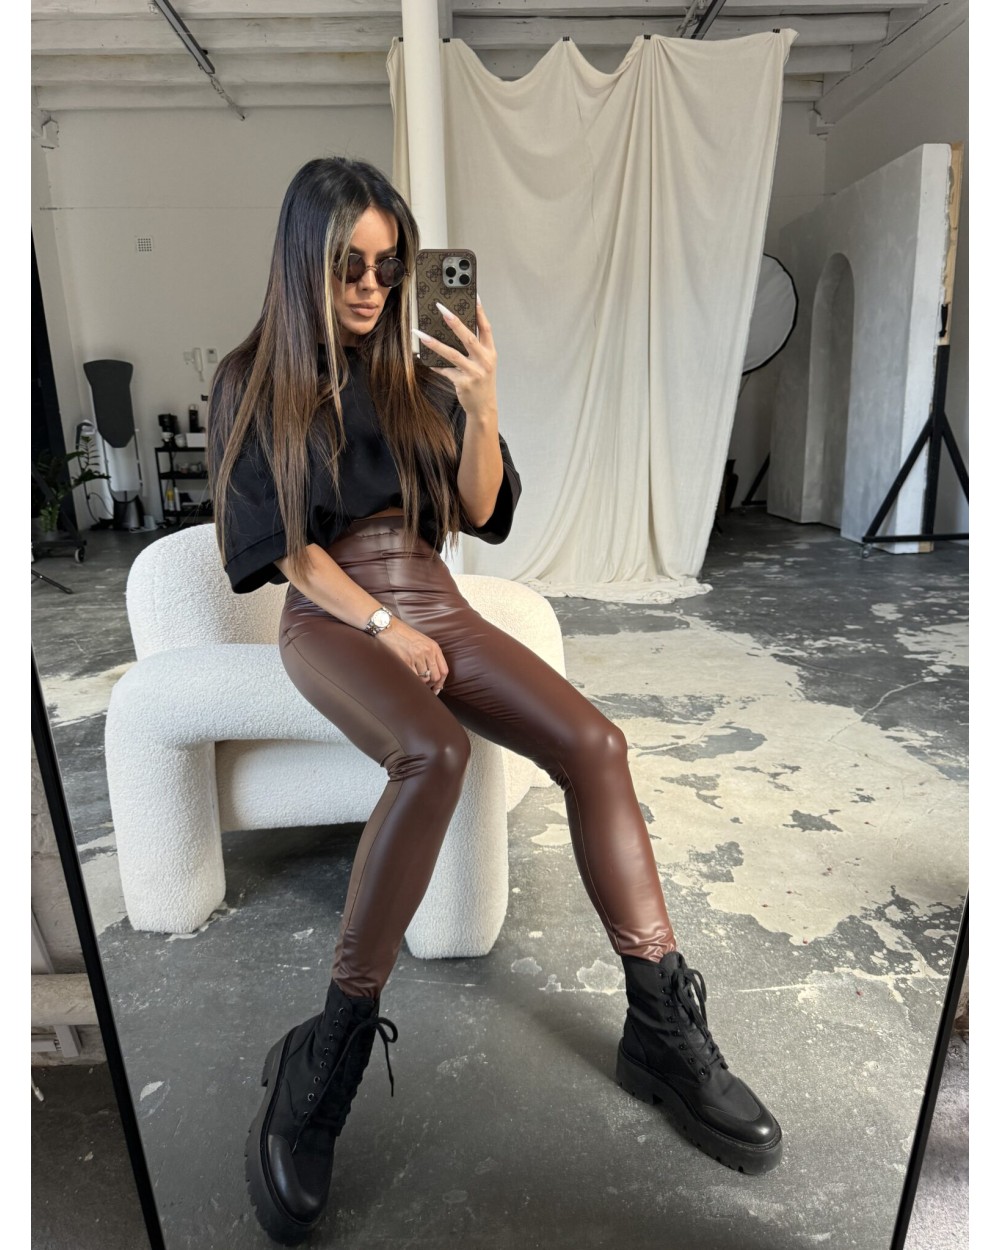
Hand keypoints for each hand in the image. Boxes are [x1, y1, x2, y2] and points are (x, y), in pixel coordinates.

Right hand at [374, 617, 448, 694]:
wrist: (388, 627)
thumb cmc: (404, 635)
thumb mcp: (422, 641)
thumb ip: (429, 655)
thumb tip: (433, 675)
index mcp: (433, 647)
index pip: (444, 670)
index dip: (441, 682)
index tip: (437, 688)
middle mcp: (427, 652)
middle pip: (435, 677)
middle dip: (430, 685)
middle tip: (424, 687)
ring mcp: (416, 656)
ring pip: (424, 679)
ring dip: (419, 683)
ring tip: (414, 679)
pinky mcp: (405, 660)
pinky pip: (413, 677)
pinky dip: (412, 680)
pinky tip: (408, 677)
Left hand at [416, 294, 497, 419]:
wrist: (484, 408)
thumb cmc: (482, 382)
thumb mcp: (483, 363)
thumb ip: (474, 347)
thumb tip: (454, 328)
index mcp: (491, 352)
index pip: (486, 327)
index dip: (480, 311)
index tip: (474, 295)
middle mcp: (485, 360)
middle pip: (468, 337)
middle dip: (454, 321)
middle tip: (441, 308)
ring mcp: (475, 372)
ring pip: (452, 354)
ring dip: (435, 343)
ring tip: (420, 334)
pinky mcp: (464, 383)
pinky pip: (445, 370)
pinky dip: (434, 364)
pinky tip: (423, 357)